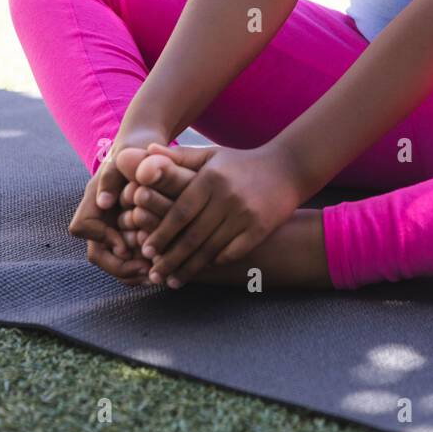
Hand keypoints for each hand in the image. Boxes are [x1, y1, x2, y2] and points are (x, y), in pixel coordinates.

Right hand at [68, 125, 170, 285]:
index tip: (125, 245)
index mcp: (93, 201)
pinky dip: (141, 268)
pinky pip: (129, 261)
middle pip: (97, 254)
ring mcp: (113, 230)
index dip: (101, 238)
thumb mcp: (127, 158)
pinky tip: (161, 269)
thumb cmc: (138, 152)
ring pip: (112, 262)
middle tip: (146, 271)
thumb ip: (113, 176)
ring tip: (155, 275)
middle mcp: (99, 219)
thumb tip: (104, 202)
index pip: (82, 227)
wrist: (149, 153)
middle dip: (119, 266)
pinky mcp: (130, 237)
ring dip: (131, 273)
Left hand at [134, 141, 306, 287]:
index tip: (145, 250)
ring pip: (210, 249)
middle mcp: (227, 196)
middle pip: (192, 235)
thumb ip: (178, 157)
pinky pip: (232, 252)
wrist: (287, 167)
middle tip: (153, 273)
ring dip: (189, 268)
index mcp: (211, 178)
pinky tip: (201, 271)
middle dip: (170, 258)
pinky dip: (215, 263)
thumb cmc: (241, 163)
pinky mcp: (260, 228)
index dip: (161, 233)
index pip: (180, 212)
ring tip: (171, 281)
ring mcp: (245, 213)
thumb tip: (146, 149)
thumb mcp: (211, 154)